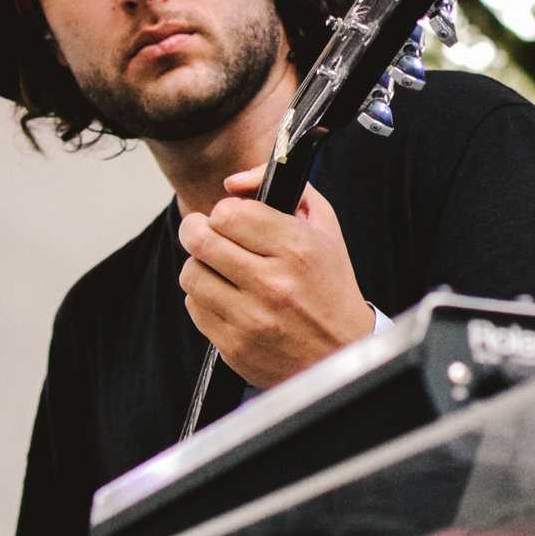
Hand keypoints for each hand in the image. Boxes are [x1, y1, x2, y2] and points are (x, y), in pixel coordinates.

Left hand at [178, 173, 373, 387]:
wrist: (343, 353)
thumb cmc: (331, 286)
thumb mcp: (323, 227)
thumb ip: (286, 186)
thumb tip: (232, 183)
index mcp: (297, 249)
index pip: (228, 213)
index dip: (225, 211)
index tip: (233, 219)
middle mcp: (273, 283)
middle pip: (200, 239)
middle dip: (196, 229)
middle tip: (203, 232)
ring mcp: (251, 318)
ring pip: (191, 273)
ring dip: (201, 266)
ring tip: (220, 269)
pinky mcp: (235, 346)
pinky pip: (195, 307)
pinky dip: (205, 298)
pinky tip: (228, 298)